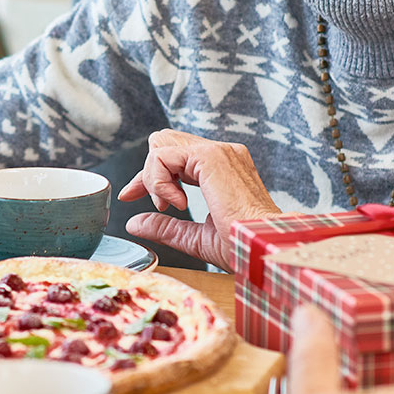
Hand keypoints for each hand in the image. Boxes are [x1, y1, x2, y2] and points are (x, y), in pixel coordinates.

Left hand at [118, 129, 281, 268]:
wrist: (261, 250)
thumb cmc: (241, 247)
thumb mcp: (195, 238)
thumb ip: (166, 227)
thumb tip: (135, 223)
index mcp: (223, 168)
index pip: (175, 156)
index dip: (150, 177)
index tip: (132, 197)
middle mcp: (222, 153)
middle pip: (164, 143)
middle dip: (148, 173)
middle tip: (148, 200)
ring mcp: (218, 151)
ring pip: (161, 145)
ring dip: (154, 177)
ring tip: (169, 205)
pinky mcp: (210, 156)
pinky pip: (163, 156)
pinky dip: (158, 181)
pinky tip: (176, 203)